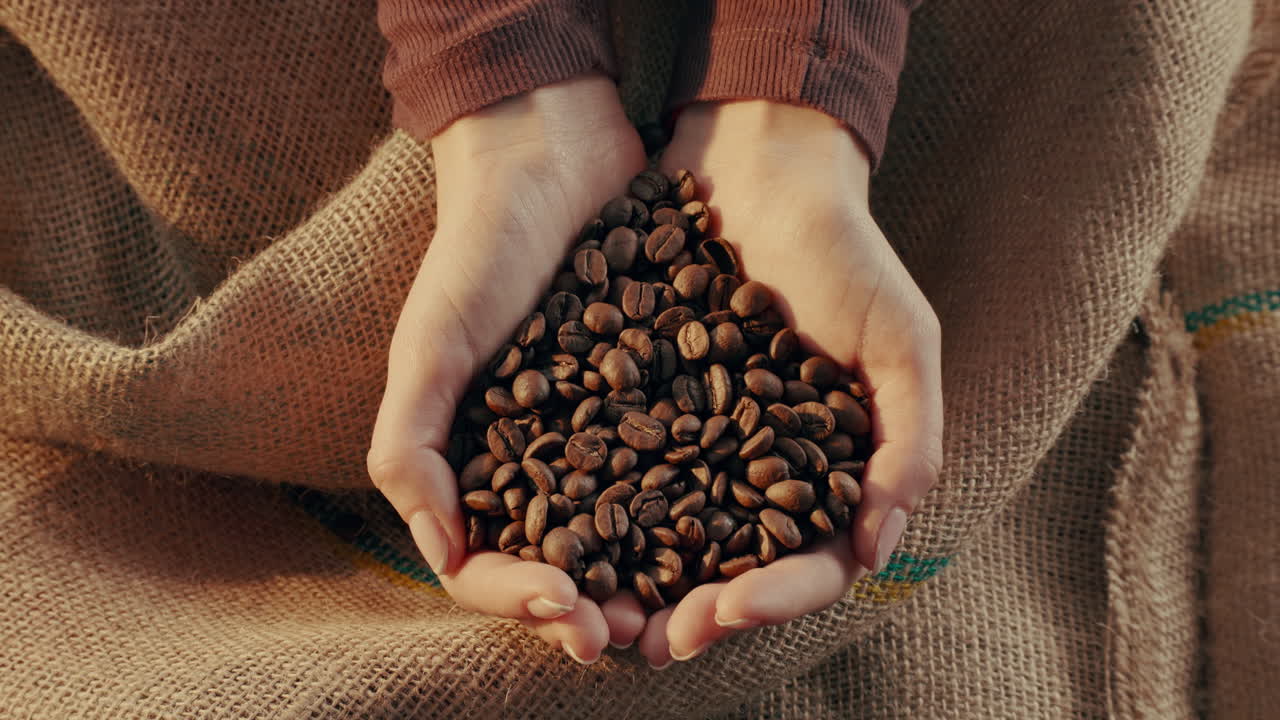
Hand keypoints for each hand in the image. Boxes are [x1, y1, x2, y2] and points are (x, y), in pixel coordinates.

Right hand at [367, 75, 648, 663]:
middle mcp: (539, 461)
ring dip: (657, 578)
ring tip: (696, 607)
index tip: (571, 610)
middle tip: (648, 636)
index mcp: (473, 463)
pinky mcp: (660, 396)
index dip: (522, 599)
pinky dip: (704, 506)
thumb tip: (440, 556)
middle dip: (601, 608)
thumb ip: (410, 447)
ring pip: (629, 532)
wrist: (554, 154)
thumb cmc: (478, 248)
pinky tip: (741, 530)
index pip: (486, 564)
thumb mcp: (429, 343)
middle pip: (566, 565)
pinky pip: (682, 466)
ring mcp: (601, 433)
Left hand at [637, 101, 942, 666]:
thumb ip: (907, 441)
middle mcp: (753, 467)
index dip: (774, 596)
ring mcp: (693, 439)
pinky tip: (552, 535)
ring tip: (591, 614)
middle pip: (727, 566)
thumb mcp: (899, 339)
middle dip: (692, 609)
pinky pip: (609, 465)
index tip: (730, 609)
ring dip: (632, 581)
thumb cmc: (843, 249)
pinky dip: (587, 507)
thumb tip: (878, 552)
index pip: (808, 560)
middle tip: (650, 640)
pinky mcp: (636, 402)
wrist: (759, 166)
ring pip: (662, 533)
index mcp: (824, 470)